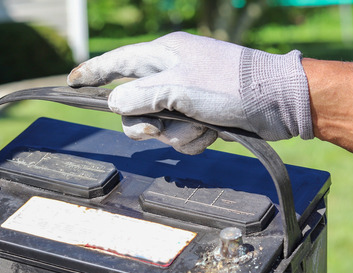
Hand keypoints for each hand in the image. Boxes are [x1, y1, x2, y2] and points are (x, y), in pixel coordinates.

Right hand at [67, 32, 312, 153]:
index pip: (116, 62)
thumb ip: (140, 96)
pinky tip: (212, 134)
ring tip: (201, 126)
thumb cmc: (231, 86)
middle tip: (157, 128)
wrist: (280, 102)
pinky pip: (181, 134)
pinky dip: (194, 139)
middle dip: (146, 123)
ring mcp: (188, 94)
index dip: (92, 74)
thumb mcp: (179, 88)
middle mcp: (172, 72)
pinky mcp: (202, 114)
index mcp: (163, 54)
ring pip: (158, 125)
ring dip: (177, 133)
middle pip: (134, 105)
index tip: (71, 83)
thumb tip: (115, 104)